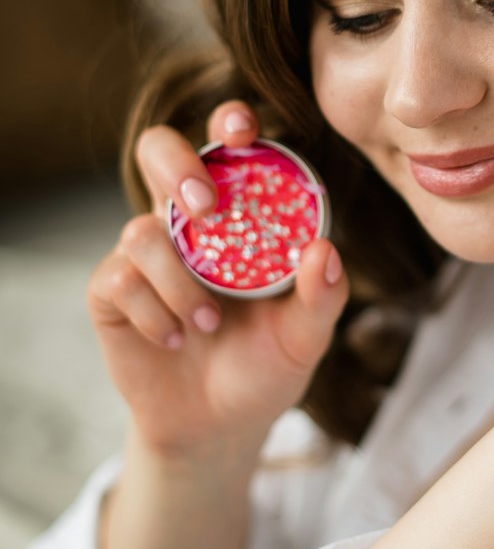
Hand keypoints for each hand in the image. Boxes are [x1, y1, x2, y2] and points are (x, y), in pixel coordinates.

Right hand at [87, 103, 348, 459]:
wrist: (219, 426)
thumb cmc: (266, 366)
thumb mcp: (305, 337)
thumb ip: (322, 297)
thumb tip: (326, 252)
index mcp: (238, 214)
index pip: (228, 148)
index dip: (229, 122)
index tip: (242, 128)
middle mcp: (187, 222)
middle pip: (158, 150)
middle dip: (178, 166)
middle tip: (206, 208)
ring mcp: (145, 253)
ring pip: (142, 230)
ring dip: (180, 282)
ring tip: (207, 325)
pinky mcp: (112, 291)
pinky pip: (120, 279)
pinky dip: (155, 314)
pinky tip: (176, 340)